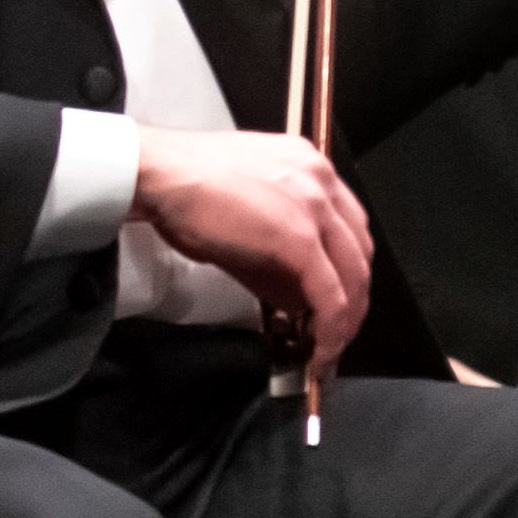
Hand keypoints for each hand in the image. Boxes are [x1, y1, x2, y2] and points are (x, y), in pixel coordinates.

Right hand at [128, 126, 372, 356]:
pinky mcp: (300, 240)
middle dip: (353, 299)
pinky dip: (331, 329)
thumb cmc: (184, 186)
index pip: (349, 226)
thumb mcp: (243, 211)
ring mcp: (315, 208)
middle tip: (335, 331)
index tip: (335, 296)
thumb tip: (293, 298)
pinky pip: (330, 295)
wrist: (159, 173)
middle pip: (359, 253)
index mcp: (309, 166)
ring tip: (328, 348)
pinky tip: (320, 351)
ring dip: (346, 320)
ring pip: (353, 277)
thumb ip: (276, 249)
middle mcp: (322, 180)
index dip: (347, 269)